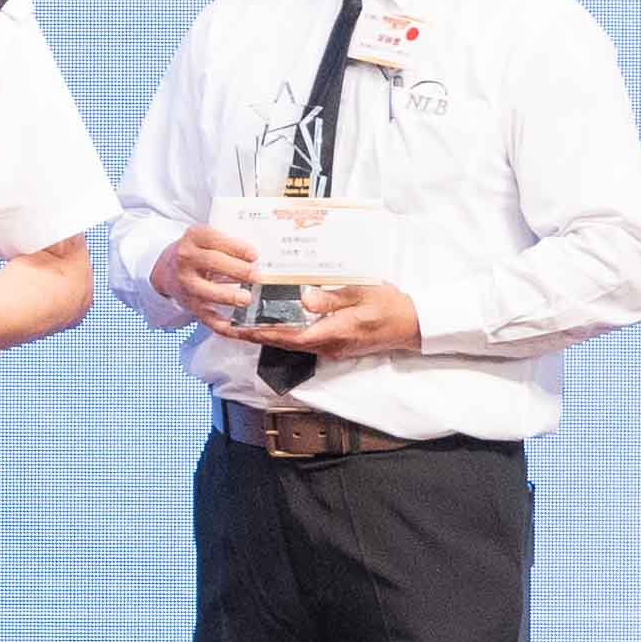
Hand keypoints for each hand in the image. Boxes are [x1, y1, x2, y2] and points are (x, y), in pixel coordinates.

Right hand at [158, 223, 264, 327]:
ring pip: (205, 291)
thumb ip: (230, 243)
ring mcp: (186, 283)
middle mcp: (186, 259)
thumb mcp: (207, 240)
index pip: (213, 238)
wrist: (169, 270)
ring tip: (246, 299)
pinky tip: (238, 327)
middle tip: (256, 276)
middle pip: (210, 262)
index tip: (254, 255)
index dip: (235, 247)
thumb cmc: (199, 253)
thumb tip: (265, 256)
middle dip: (236, 270)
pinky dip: (223, 325)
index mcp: (193, 238)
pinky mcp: (191, 304)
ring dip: (227, 296)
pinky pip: (207, 317)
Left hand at [239, 279, 420, 365]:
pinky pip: (304, 342)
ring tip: (241, 323)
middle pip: (286, 343)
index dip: (263, 334)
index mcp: (335, 332)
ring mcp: (332, 348)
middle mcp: (330, 345)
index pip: (291, 336)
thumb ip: (331, 298)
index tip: (239, 328)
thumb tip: (304, 299)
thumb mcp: (361, 293)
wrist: (413, 324)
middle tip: (227, 326)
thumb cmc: (390, 304)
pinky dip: (284, 333)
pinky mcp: (335, 345)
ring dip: (267, 335)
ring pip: (293, 344)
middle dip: (256, 336)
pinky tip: (272, 322)